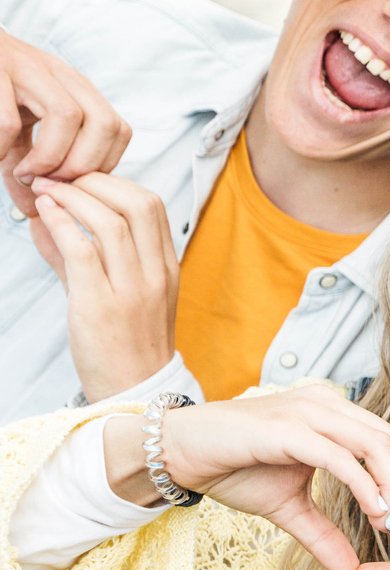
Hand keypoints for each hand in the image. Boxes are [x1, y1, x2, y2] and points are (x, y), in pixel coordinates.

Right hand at [0, 27, 131, 216]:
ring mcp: (27, 69)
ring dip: (49, 158)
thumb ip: (31, 166)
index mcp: (75, 88)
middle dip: (81, 166)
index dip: (101, 165)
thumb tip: (34, 211)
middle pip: (104, 123)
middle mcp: (59, 75)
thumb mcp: (18, 130)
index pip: (118, 130)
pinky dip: (5, 149)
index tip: (72, 184)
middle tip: (51, 184)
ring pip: (67, 116)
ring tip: (27, 175)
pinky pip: (8, 122)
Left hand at [29, 172, 178, 400]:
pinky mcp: (102, 305)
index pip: (151, 206)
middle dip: (95, 181)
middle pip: (137, 204)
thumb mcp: (114, 293)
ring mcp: (132, 290)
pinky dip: (62, 223)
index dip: (114, 183)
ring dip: (72, 197)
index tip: (82, 179)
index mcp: (165, 267)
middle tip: (61, 177)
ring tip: (46, 190)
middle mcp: (155, 274)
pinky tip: (44, 214)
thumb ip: (82, 255)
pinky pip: (83, 251)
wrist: (134, 392)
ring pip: (110, 221)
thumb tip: (48, 219)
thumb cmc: (125, 344)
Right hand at [109, 386, 389, 569]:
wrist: (180, 452)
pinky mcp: (289, 429)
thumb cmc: (234, 468)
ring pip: (376, 443)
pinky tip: (373, 511)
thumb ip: (323, 533)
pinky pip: (340, 456)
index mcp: (334, 415)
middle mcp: (328, 406)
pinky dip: (364, 484)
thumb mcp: (288, 507)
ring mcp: (310, 413)